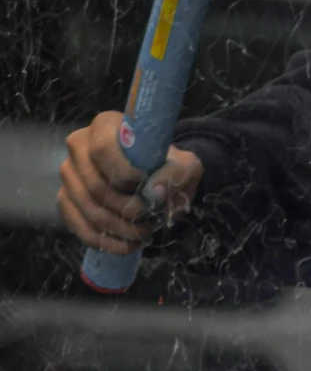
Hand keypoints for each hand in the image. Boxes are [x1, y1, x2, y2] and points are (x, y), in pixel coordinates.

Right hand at [58, 112, 203, 254]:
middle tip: (150, 219)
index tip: (147, 185)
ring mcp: (69, 175)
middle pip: (95, 186)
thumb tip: (155, 192)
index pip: (102, 149)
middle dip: (126, 210)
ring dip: (119, 229)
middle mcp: (79, 146)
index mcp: (104, 125)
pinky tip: (128, 245)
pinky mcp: (66, 201)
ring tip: (143, 233)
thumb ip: (175, 173)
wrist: (155, 176)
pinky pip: (80, 228)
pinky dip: (106, 242)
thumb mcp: (184, 164)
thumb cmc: (166, 164)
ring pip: (88, 211)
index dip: (124, 173)